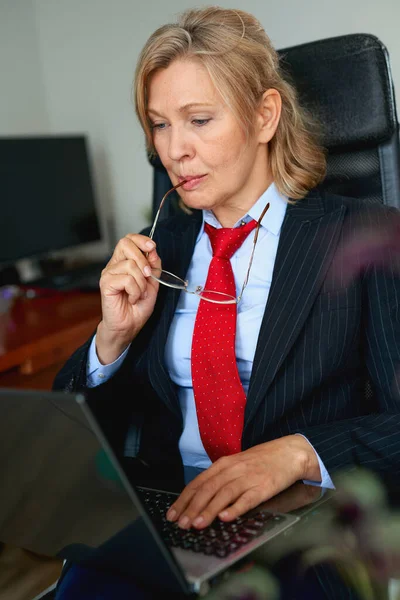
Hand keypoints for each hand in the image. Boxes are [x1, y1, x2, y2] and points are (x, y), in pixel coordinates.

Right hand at [96, 234, 160, 363]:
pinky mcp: (106, 283)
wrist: (129, 326)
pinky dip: (135, 290)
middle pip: (125, 244)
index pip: (128, 239)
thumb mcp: (152, 283)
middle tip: (147, 276)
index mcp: (124, 262)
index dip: (141, 240)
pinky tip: (132, 298)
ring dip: (141, 283)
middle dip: (142, 259)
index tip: (152, 248)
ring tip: (138, 294)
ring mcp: (109, 273)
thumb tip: (153, 251)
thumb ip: (153, 266)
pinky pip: (127, 279)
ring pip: (130, 265)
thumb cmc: (138, 306)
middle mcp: (114, 265)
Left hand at [167, 435, 320, 528]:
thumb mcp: (237, 465)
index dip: (184, 499)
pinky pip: (247, 499)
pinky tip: (226, 517)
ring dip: (209, 510)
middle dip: (192, 507)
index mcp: (224, 464)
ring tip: (197, 524)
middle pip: (208, 488)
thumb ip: (220, 479)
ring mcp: (248, 478)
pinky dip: (235, 508)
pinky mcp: (264, 487)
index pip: (199, 482)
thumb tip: (199, 499)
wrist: (289, 452)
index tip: (173, 513)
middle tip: (181, 523)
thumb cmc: (261, 461)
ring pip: (224, 494)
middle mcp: (233, 470)